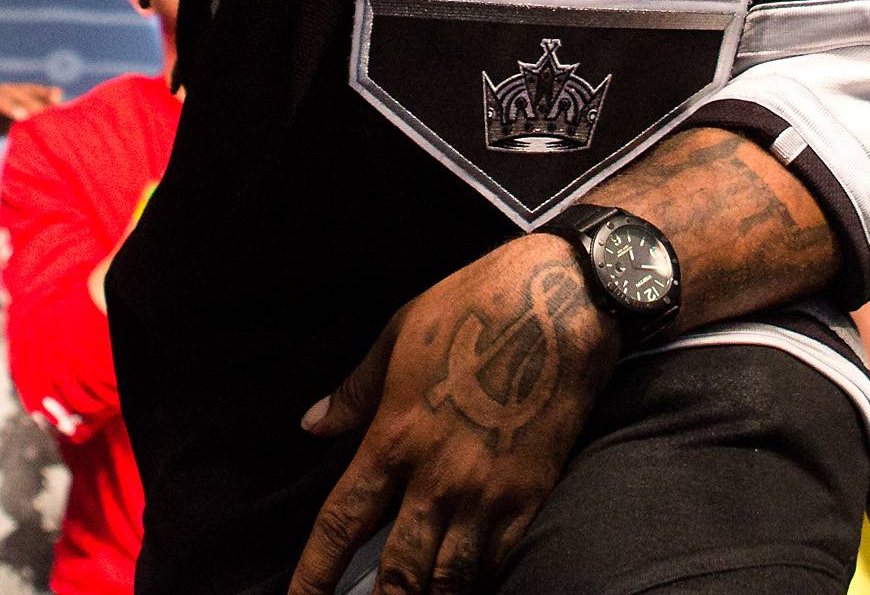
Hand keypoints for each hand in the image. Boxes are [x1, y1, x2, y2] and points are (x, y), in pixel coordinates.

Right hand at [0, 82, 61, 147]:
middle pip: (32, 92)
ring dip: (30, 104)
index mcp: (22, 93)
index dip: (51, 94)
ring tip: (40, 114)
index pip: (41, 91)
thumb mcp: (20, 124)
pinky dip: (12, 108)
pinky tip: (21, 117)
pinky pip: (0, 102)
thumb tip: (59, 132)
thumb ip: (35, 123)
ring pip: (18, 95)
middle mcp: (13, 89)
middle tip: (54, 113)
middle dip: (43, 101)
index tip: (62, 102)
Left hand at [288, 233, 618, 594]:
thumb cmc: (472, 306)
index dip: (312, 578)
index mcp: (393, 437)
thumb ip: (356, 390)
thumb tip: (313, 425)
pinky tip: (469, 580)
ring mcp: (485, 493)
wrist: (557, 302)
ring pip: (448, 581)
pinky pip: (498, 563)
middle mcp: (435, 478)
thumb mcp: (400, 333)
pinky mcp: (529, 495)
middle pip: (397, 574)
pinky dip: (479, 580)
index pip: (339, 526)